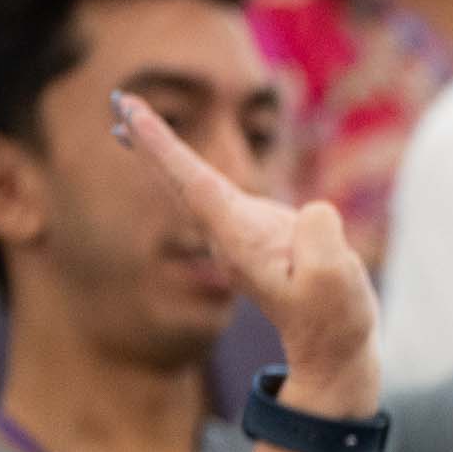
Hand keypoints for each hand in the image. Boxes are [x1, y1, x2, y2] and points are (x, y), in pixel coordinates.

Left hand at [113, 90, 377, 409]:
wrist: (331, 349)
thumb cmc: (334, 319)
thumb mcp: (335, 281)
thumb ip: (320, 238)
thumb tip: (313, 210)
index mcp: (242, 241)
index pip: (195, 183)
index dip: (163, 146)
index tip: (132, 114)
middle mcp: (231, 236)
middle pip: (181, 181)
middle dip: (148, 142)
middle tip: (117, 102)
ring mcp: (242, 236)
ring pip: (195, 185)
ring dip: (161, 150)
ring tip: (131, 116)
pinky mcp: (258, 235)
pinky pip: (219, 193)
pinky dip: (190, 169)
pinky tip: (178, 160)